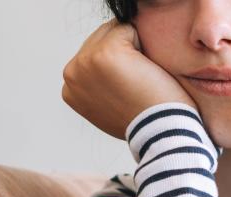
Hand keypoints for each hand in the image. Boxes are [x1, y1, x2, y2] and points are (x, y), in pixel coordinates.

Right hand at [62, 19, 197, 139]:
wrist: (161, 133)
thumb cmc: (146, 123)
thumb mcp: (111, 111)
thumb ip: (100, 90)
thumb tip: (104, 76)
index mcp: (70, 88)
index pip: (92, 55)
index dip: (118, 67)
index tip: (129, 92)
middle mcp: (72, 73)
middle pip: (100, 38)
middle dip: (124, 54)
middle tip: (137, 86)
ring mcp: (86, 61)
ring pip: (114, 31)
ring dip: (133, 50)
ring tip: (140, 80)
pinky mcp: (106, 52)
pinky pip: (128, 29)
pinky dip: (144, 45)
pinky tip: (146, 72)